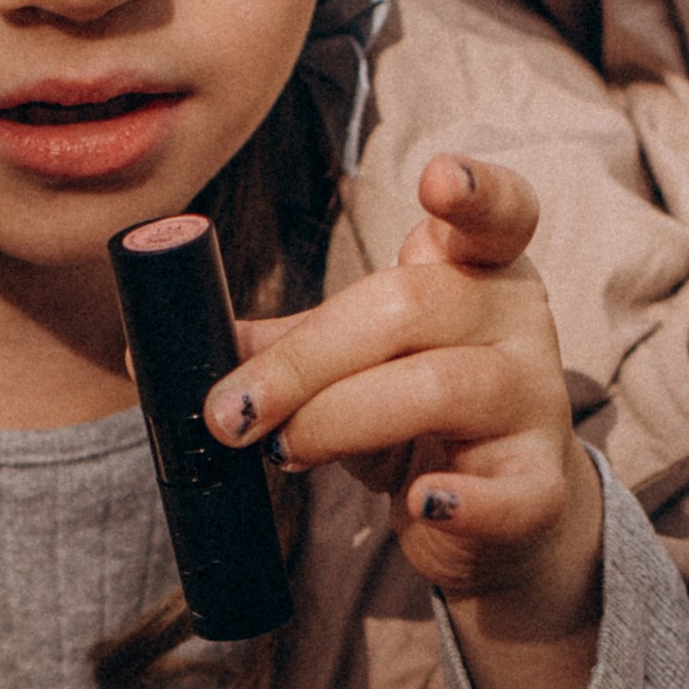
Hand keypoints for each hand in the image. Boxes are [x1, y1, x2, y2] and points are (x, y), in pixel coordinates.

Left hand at [205, 154, 603, 688]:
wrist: (494, 510)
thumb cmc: (413, 416)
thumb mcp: (352, 363)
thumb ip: (275, 345)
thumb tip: (148, 354)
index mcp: (474, 269)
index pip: (496, 211)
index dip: (473, 190)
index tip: (435, 178)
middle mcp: (515, 320)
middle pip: (410, 307)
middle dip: (304, 362)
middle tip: (234, 414)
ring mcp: (535, 401)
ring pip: (446, 387)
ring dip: (344, 419)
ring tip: (287, 454)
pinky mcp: (540, 484)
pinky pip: (506, 492)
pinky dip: (460, 500)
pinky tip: (422, 502)